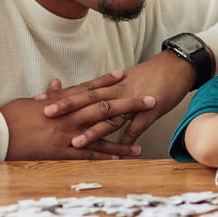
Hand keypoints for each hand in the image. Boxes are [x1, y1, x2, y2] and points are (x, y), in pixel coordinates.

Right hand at [0, 71, 153, 159]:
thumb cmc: (10, 117)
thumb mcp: (29, 102)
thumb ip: (47, 96)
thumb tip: (55, 84)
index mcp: (60, 101)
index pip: (88, 88)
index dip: (107, 82)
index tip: (123, 76)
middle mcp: (68, 115)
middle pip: (104, 107)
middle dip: (128, 103)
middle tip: (149, 99)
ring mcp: (67, 134)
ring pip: (101, 132)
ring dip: (123, 135)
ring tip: (143, 136)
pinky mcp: (62, 152)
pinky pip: (89, 154)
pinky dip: (105, 155)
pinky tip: (121, 157)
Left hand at [42, 52, 193, 148]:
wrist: (177, 66)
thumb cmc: (150, 75)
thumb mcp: (124, 80)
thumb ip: (105, 89)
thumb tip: (86, 98)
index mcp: (110, 84)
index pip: (81, 88)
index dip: (60, 95)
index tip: (40, 100)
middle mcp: (118, 90)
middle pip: (89, 98)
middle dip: (67, 107)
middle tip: (47, 115)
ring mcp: (134, 99)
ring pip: (110, 115)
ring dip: (93, 129)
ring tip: (75, 141)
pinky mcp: (151, 109)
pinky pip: (138, 125)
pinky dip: (129, 138)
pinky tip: (119, 150)